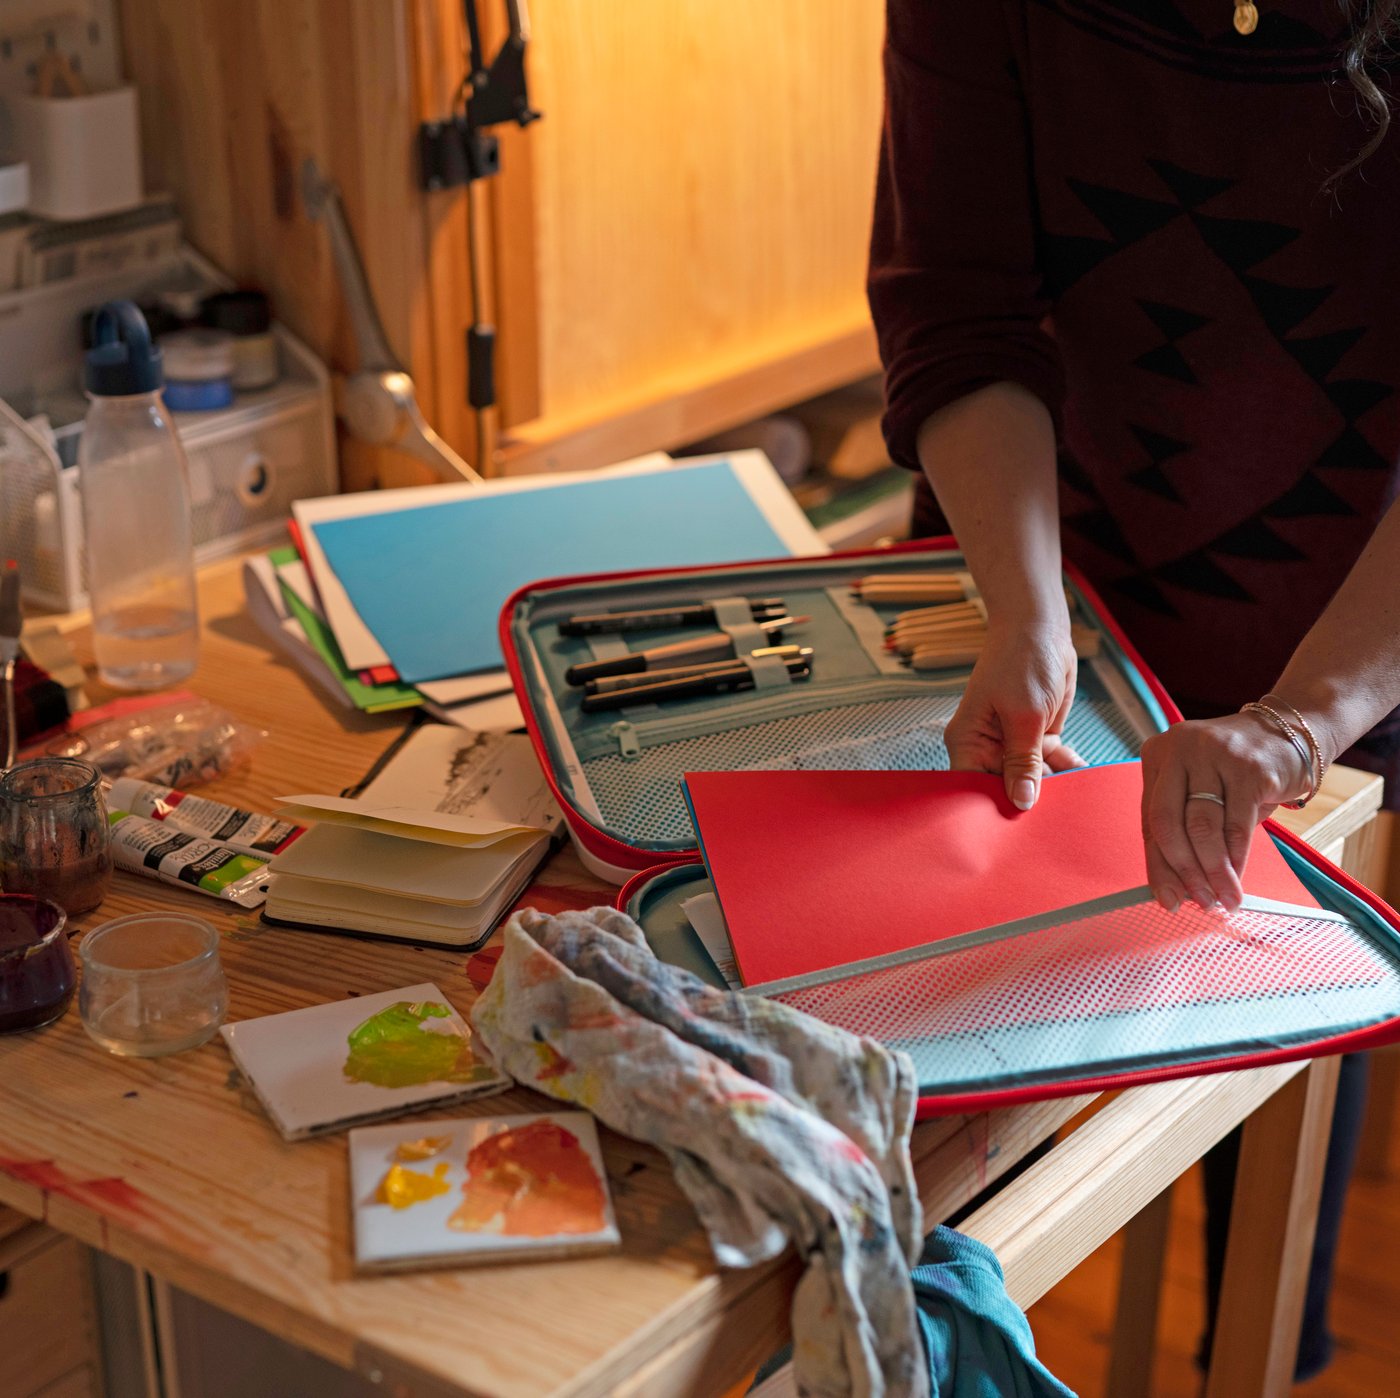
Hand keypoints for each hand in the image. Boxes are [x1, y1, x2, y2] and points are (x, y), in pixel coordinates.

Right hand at [945, 618, 1083, 808]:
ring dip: (1054, 785)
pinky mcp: (1036, 738)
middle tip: (1053, 817)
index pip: (970, 788)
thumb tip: (1021, 803)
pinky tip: (1082, 774)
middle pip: (1003, 788)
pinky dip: (1067, 768)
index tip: (1012, 828)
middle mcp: (987, 747)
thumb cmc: (1021, 663)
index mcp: (968, 741)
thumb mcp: (1024, 716)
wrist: (1042, 630)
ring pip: (1032, 779)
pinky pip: (1051, 764)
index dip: (988, 808)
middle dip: (1028, 798)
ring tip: (1074, 797)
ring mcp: (1012, 744)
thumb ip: (1024, 762)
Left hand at [1139, 713, 1313, 912]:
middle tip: (1198, 903)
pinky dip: (1236, 859)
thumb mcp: (1201, 789)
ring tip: (1223, 899)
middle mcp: (1179, 750)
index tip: (1167, 898)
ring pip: (1203, 827)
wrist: (1291, 731)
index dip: (1157, 864)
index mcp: (1157, 756)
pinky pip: (1237, 825)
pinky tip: (1238, 880)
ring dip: (1213, 872)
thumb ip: (1183, 827)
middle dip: (1183, 870)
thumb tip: (1178, 886)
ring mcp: (1214, 755)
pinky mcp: (1249, 768)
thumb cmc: (1237, 771)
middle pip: (1168, 822)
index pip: (1148, 819)